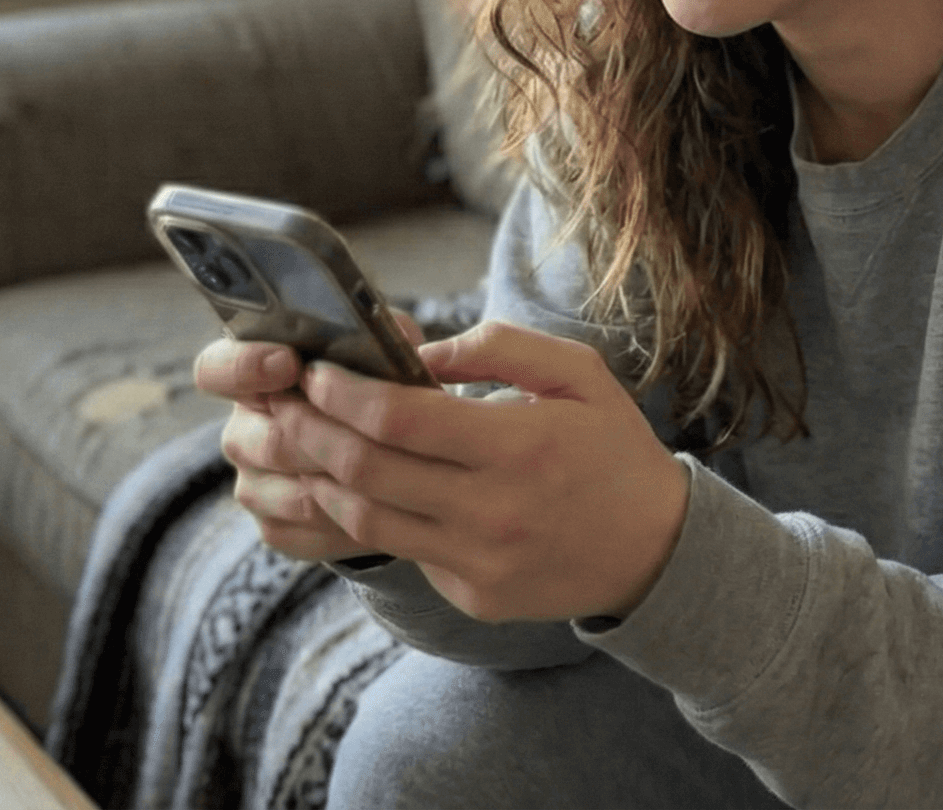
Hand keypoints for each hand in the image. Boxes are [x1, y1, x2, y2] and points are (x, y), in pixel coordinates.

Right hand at [194, 311, 425, 563]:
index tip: (289, 363)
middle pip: (266, 442)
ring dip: (346, 484)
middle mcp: (242, 430)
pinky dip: (350, 521)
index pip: (216, 369)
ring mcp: (253, 484)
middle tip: (371, 432)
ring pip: (292, 493)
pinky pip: (306, 532)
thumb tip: (398, 340)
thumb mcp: (382, 353)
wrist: (389, 459)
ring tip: (394, 473)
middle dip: (324, 438)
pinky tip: (385, 507)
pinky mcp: (274, 528)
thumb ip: (381, 339)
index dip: (246, 366)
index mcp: (252, 375)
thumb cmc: (376, 390)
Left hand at [289, 320, 688, 623]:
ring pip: (368, 521)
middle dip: (311, 430)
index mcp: (517, 446)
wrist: (656, 550)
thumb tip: (423, 352)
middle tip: (286, 402)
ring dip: (322, 479)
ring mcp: (479, 562)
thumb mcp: (579, 374)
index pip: (399, 418)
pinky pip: (406, 552)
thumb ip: (501, 347)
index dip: (343, 393)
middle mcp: (492, 511)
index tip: (317, 370)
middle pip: (366, 470)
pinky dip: (374, 518)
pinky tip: (357, 489)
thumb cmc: (613, 448)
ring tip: (301, 446)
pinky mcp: (473, 595)